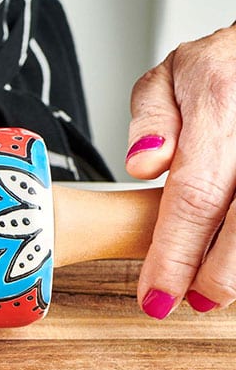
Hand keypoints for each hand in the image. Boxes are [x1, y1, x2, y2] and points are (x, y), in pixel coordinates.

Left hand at [126, 24, 235, 318]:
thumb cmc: (224, 67)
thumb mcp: (172, 74)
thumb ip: (150, 118)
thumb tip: (142, 165)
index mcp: (220, 100)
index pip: (195, 194)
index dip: (174, 253)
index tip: (155, 295)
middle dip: (217, 274)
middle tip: (189, 302)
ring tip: (215, 291)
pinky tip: (233, 262)